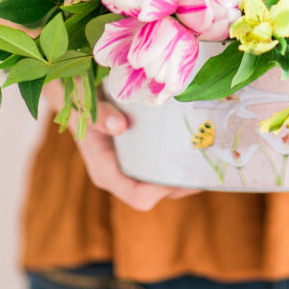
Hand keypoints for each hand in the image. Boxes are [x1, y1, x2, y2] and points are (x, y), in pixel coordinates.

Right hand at [43, 80, 199, 211]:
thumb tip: (119, 126)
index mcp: (107, 172)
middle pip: (160, 193)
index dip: (164, 191)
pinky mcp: (141, 152)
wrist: (78, 92)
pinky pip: (164, 161)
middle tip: (209, 162)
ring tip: (210, 151)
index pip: (139, 197)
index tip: (183, 171)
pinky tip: (198, 138)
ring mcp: (133, 164)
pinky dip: (181, 154)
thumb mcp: (85, 106)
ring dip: (187, 169)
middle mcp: (122, 174)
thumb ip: (99, 117)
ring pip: (165, 179)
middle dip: (185, 182)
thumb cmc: (79, 101)